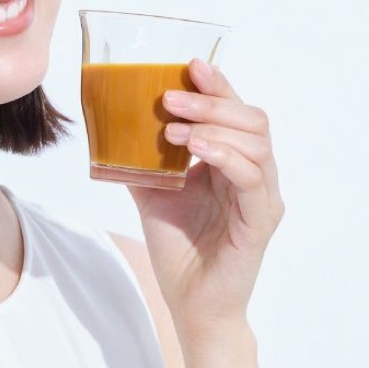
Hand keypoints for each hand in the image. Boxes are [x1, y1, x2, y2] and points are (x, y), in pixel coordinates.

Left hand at [129, 58, 283, 336]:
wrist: (190, 303)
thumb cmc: (177, 247)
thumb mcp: (150, 190)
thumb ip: (138, 156)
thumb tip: (106, 122)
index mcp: (232, 161)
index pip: (235, 112)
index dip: (217, 85)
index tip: (189, 64)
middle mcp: (254, 174)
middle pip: (251, 118)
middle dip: (211, 99)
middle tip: (170, 96)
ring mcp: (262, 196)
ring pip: (256, 141)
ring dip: (213, 123)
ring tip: (172, 125)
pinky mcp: (261, 220)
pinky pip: (251, 176)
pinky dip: (223, 154)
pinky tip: (193, 148)